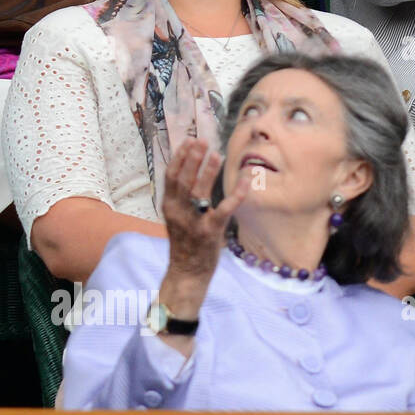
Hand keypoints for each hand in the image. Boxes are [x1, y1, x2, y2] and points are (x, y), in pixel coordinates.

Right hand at [159, 139, 248, 317]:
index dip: (179, 158)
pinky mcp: (210, 231)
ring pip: (198, 190)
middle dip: (192, 158)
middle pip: (183, 179)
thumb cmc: (185, 244)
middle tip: (202, 141)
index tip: (188, 142)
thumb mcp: (177, 219)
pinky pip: (224, 209)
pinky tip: (245, 182)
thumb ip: (181, 200)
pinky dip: (236, 195)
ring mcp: (193, 221)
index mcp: (168, 207)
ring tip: (216, 155)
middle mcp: (178, 212)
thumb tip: (191, 177)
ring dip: (208, 171)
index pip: (171, 176)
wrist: (186, 273)